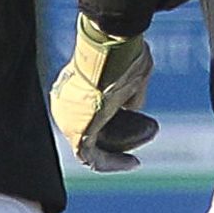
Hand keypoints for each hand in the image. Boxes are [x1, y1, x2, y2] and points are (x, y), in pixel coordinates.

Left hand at [51, 17, 156, 170]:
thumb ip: (130, 92)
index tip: (136, 123)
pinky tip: (132, 162)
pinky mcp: (75, 133)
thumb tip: (133, 109)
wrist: (110, 49)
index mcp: (73, 87)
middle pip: (95, 128)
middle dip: (122, 135)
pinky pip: (91, 157)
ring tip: (145, 142)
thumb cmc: (121, 54)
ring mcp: (68, 120)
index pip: (93, 111)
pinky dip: (112, 162)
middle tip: (147, 133)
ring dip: (122, 148)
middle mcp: (65, 105)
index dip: (117, 120)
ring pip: (96, 144)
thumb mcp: (131, 73)